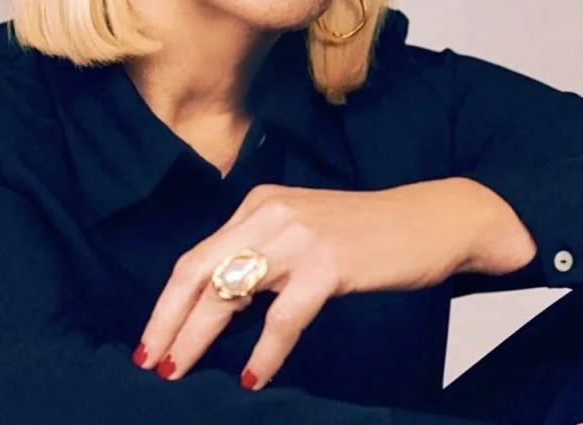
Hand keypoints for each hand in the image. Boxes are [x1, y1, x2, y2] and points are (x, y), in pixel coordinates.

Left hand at [134, 178, 535, 388]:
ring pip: (230, 292)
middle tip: (150, 365)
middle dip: (168, 322)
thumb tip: (217, 312)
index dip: (167, 303)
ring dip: (198, 337)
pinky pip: (284, 315)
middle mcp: (270, 213)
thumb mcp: (302, 235)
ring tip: (179, 373)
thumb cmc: (366, 236)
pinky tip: (254, 377)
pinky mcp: (330, 261)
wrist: (433, 220)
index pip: (197, 257)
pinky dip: (265, 350)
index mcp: (258, 205)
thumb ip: (261, 259)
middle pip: (200, 272)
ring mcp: (300, 235)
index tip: (149, 341)